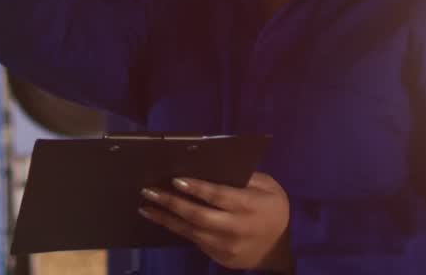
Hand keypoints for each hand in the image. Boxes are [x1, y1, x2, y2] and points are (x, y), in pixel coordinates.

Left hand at [140, 173, 292, 271]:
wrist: (279, 249)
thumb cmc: (273, 209)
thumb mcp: (269, 187)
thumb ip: (247, 178)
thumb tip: (215, 167)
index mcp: (250, 206)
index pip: (219, 196)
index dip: (197, 188)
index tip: (175, 180)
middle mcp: (236, 228)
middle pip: (199, 216)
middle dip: (172, 203)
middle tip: (149, 192)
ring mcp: (226, 246)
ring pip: (191, 232)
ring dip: (166, 219)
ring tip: (146, 207)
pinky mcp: (219, 257)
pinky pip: (195, 242)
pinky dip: (177, 230)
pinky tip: (163, 220)